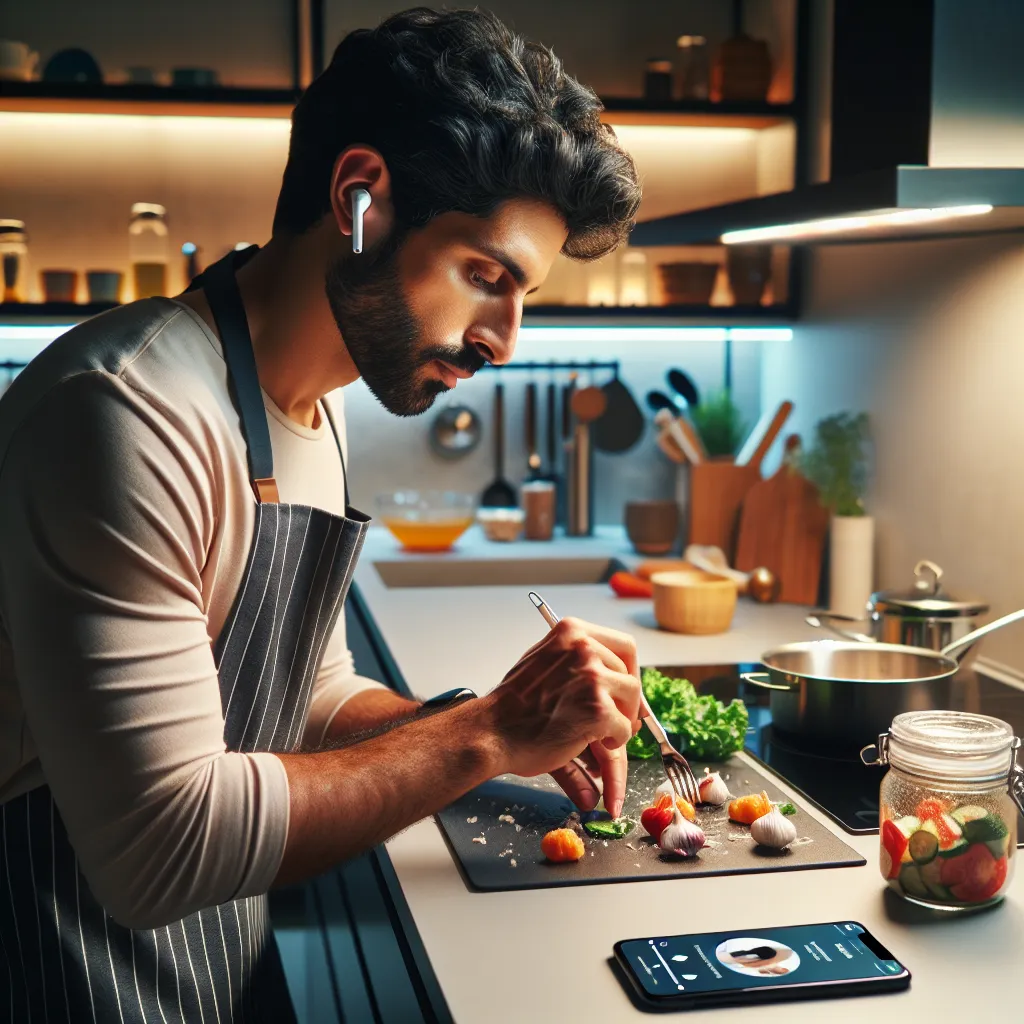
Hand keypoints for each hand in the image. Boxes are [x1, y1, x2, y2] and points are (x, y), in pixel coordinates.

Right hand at [479, 617, 641, 815]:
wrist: (492, 731)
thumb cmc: (514, 704)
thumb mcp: (544, 661)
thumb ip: (576, 661)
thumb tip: (613, 676)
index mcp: (571, 631)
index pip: (623, 645)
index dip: (629, 670)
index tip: (625, 688)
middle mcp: (584, 647)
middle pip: (629, 673)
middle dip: (627, 700)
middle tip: (619, 718)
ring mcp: (592, 677)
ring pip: (631, 698)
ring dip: (621, 720)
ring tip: (602, 733)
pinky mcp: (597, 709)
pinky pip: (623, 727)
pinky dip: (614, 741)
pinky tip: (595, 744)